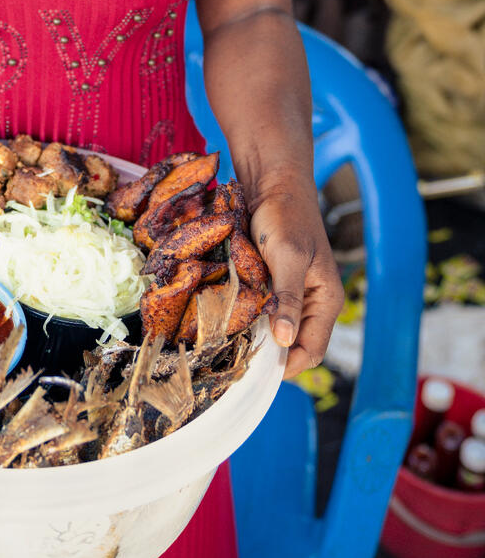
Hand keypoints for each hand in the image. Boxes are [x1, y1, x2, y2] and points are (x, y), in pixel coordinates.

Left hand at [248, 177, 343, 379]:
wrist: (273, 184)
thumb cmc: (285, 216)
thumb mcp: (287, 256)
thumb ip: (288, 297)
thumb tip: (286, 342)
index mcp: (326, 300)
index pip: (312, 350)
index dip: (288, 366)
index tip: (256, 373)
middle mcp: (313, 302)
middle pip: (295, 344)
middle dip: (271, 355)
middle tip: (238, 362)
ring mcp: (294, 293)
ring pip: (278, 329)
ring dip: (259, 338)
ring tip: (232, 345)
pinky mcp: (276, 283)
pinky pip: (267, 311)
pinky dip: (252, 319)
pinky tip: (232, 321)